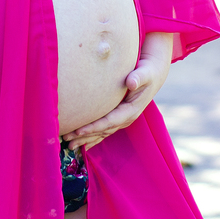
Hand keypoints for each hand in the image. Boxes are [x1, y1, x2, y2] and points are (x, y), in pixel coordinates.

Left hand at [62, 32, 174, 149]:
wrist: (153, 75)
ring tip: (69, 145)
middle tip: (66, 139)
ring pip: (102, 133)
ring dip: (86, 139)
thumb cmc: (147, 72)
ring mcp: (122, 119)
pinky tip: (81, 143)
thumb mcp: (145, 73)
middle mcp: (126, 118)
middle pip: (103, 131)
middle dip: (85, 136)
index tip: (78, 130)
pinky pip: (104, 130)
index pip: (109, 121)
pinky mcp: (118, 117)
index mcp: (131, 110)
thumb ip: (139, 77)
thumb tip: (131, 82)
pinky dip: (92, 137)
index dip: (94, 127)